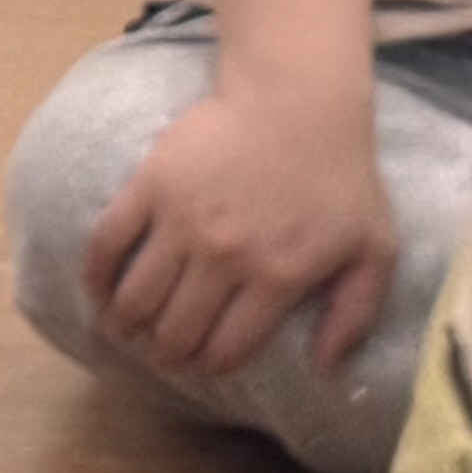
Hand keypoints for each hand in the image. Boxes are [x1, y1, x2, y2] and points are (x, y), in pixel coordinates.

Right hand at [84, 85, 400, 380]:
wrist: (297, 103)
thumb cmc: (341, 178)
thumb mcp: (375, 249)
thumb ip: (356, 314)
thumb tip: (325, 369)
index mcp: (278, 277)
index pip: (227, 347)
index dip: (207, 368)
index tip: (198, 368)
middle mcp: (225, 257)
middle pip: (176, 329)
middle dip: (164, 354)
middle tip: (159, 354)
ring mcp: (182, 222)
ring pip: (138, 295)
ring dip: (125, 324)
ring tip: (124, 330)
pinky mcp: (150, 188)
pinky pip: (108, 242)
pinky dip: (96, 275)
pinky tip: (97, 291)